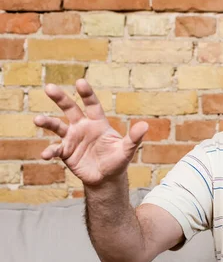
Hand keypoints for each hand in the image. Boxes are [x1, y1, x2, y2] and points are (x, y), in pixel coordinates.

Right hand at [33, 79, 148, 186]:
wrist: (106, 178)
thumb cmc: (117, 161)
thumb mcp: (127, 150)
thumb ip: (134, 138)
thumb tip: (145, 125)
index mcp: (98, 123)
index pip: (92, 105)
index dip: (87, 94)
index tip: (80, 82)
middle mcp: (83, 127)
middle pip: (70, 109)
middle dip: (60, 98)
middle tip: (49, 87)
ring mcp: (72, 139)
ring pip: (57, 126)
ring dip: (47, 122)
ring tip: (37, 120)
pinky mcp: (65, 152)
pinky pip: (55, 149)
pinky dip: (50, 151)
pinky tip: (45, 154)